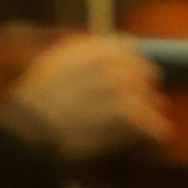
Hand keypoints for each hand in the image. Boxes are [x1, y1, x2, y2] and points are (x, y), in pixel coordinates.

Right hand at [0, 35, 170, 163]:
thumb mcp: (54, 64)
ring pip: (152, 100)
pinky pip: (156, 126)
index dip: (131, 65)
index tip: (130, 79)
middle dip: (142, 90)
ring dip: (147, 113)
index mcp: (93, 47)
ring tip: (140, 129)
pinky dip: (153, 134)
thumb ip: (80, 57)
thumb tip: (97, 58)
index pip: (129, 47)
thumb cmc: (35, 99)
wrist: (31, 126)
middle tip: (134, 109)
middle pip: (146, 73)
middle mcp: (113, 61)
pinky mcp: (130, 114)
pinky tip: (148, 141)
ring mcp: (124, 86)